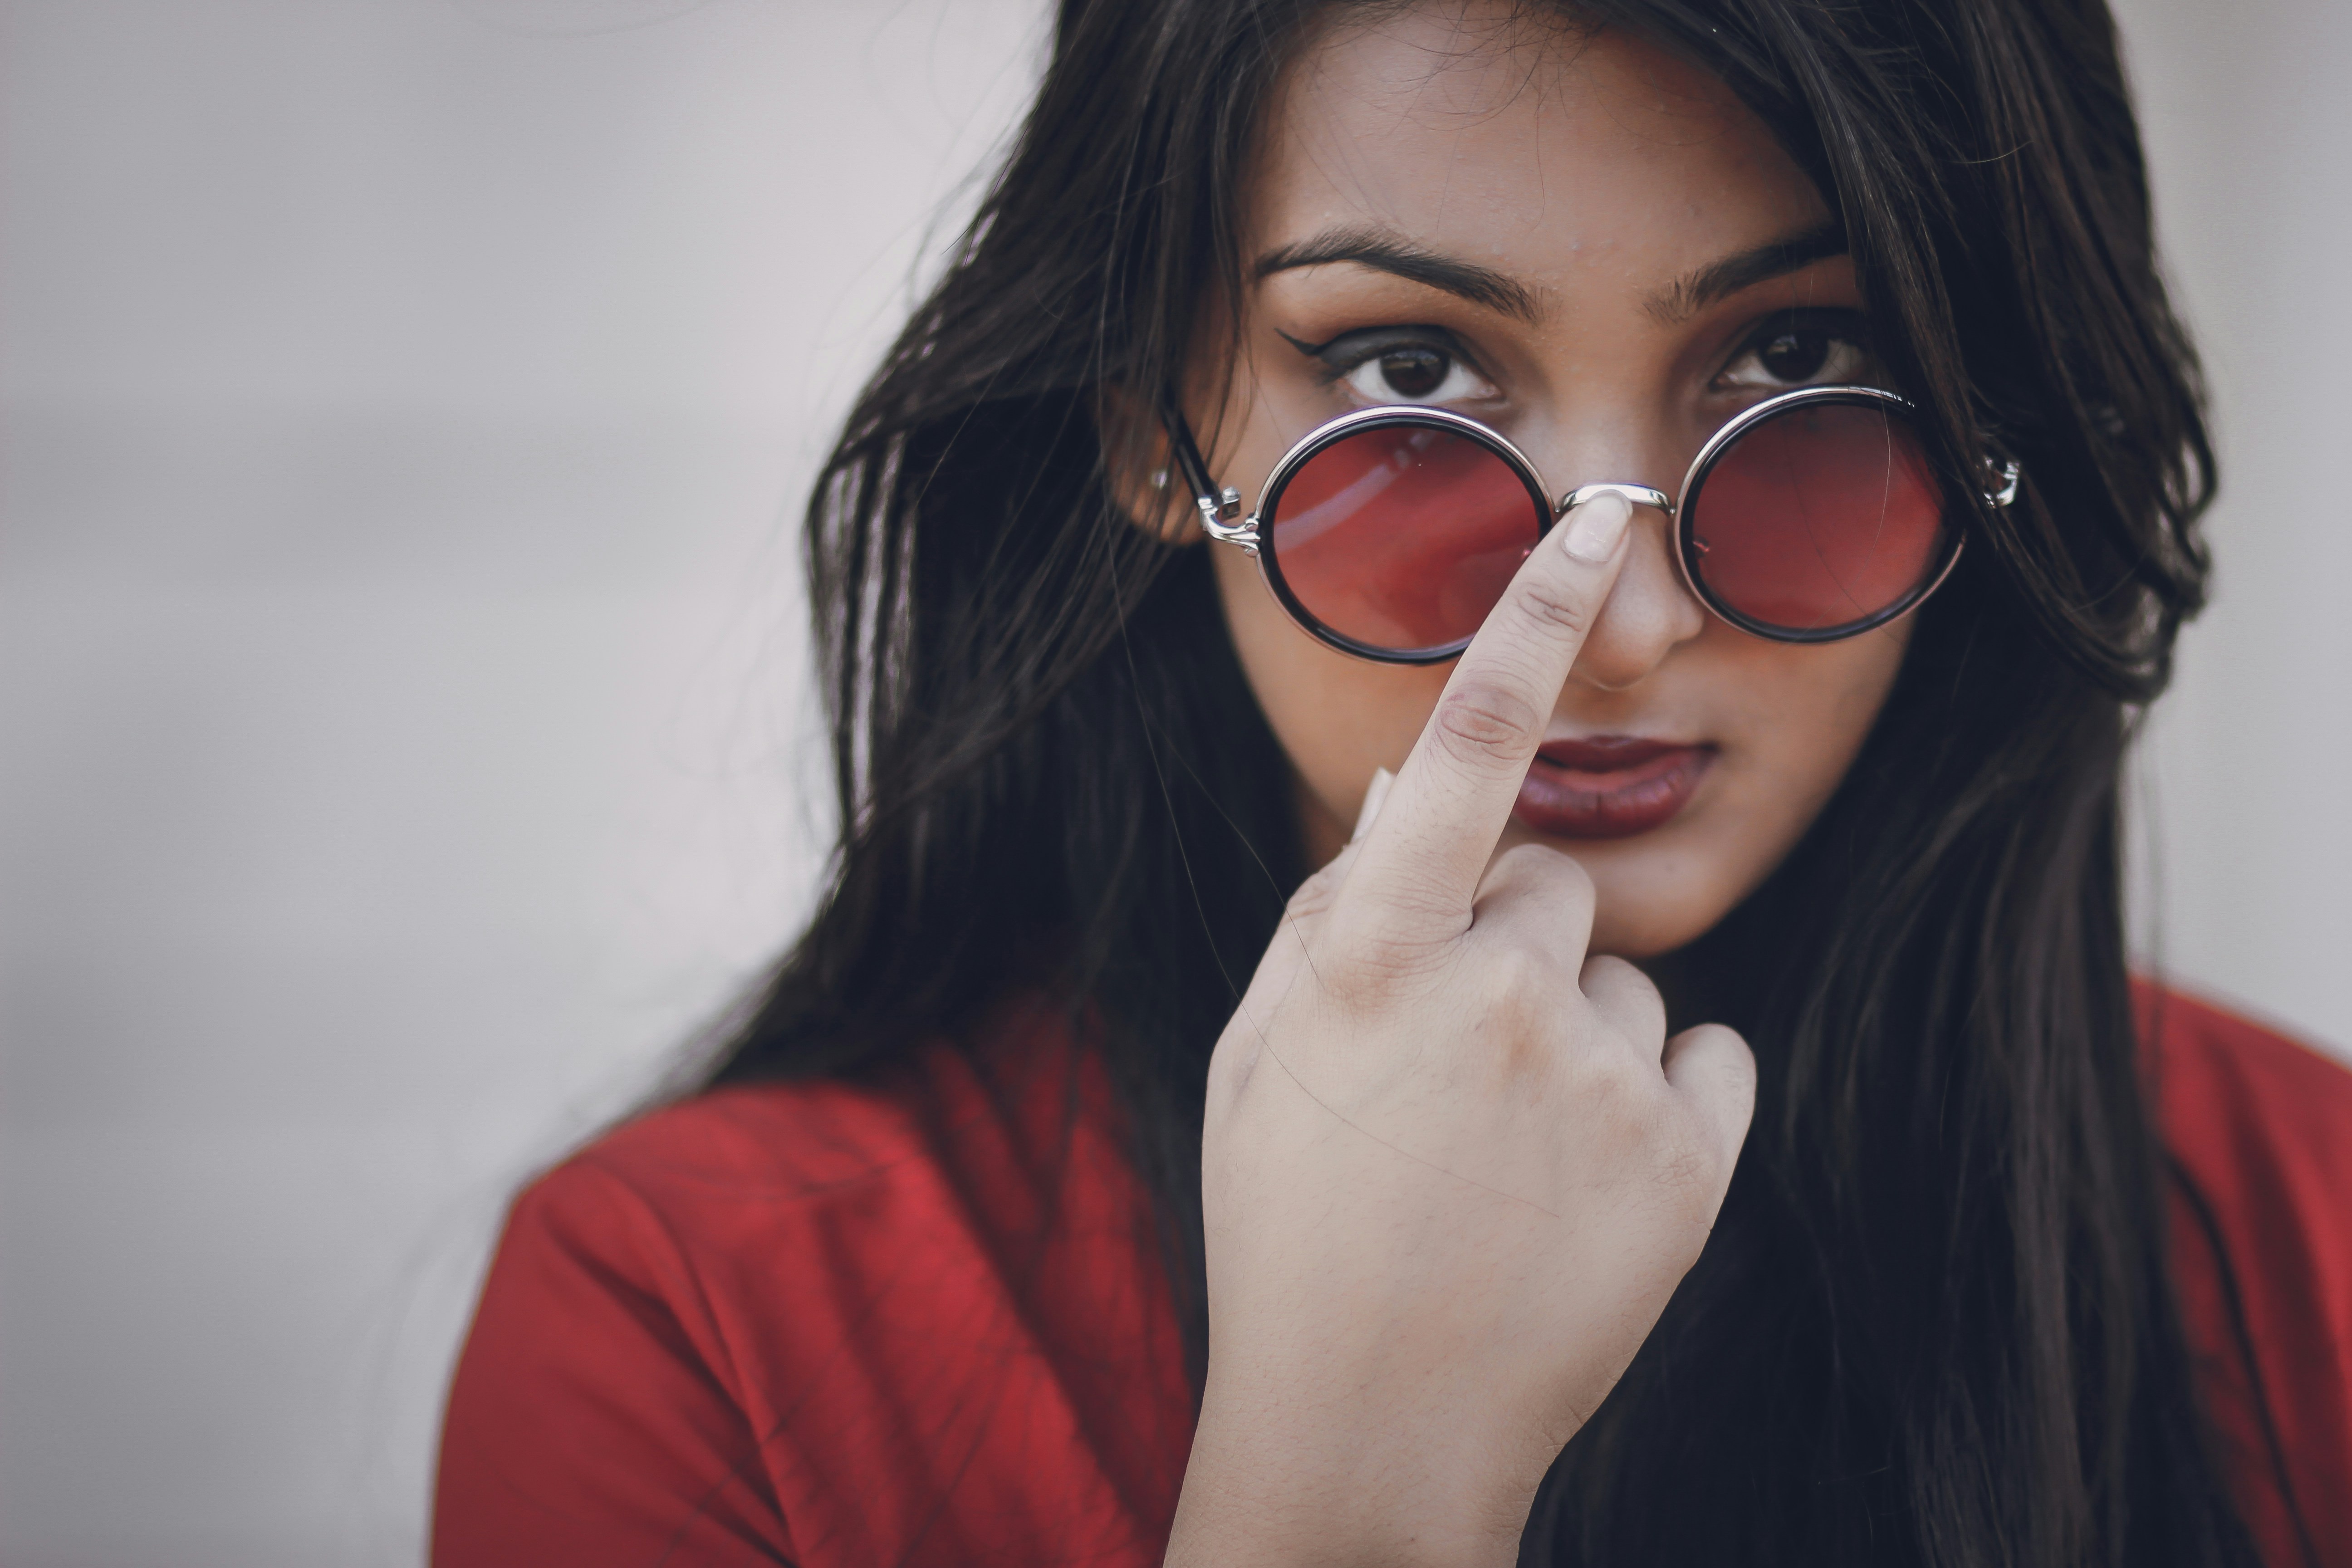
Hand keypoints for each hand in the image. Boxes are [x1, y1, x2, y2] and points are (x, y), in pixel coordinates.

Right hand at [1164, 495, 1756, 1567]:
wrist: (1373, 1427)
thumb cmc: (1295, 1224)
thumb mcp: (1263, 1053)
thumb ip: (1335, 910)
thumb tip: (1405, 792)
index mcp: (1373, 960)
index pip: (1460, 749)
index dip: (1530, 618)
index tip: (1597, 517)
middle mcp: (1496, 997)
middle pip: (1549, 884)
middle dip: (1510, 947)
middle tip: (1454, 1070)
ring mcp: (1602, 1082)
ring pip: (1624, 980)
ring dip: (1577, 1038)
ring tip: (1507, 1152)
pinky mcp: (1690, 1162)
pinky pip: (1706, 1058)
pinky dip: (1661, 1101)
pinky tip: (1586, 1179)